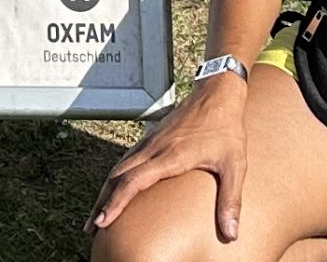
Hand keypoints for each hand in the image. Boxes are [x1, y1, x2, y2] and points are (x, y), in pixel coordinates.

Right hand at [91, 71, 246, 240]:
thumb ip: (231, 200)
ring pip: (118, 167)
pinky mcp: (152, 138)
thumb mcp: (235, 165)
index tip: (103, 221)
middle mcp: (154, 148)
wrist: (218, 93)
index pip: (133, 181)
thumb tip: (231, 233)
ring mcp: (150, 142)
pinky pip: (126, 159)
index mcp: (170, 156)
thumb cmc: (226, 128)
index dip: (116, 203)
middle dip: (102, 202)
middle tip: (91, 227)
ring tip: (97, 213)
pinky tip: (114, 188)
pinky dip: (115, 177)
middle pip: (117, 177)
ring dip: (105, 190)